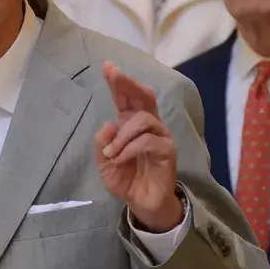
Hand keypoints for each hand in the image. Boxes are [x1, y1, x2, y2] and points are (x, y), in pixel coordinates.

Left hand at [95, 61, 182, 231]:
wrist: (141, 202)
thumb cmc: (125, 178)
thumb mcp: (104, 161)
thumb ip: (102, 143)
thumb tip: (108, 124)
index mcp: (131, 123)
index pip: (127, 98)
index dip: (118, 82)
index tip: (107, 66)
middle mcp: (148, 125)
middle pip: (143, 97)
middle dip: (128, 83)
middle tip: (115, 74)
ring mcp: (160, 136)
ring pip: (142, 120)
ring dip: (121, 136)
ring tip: (110, 154)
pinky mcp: (167, 151)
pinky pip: (148, 141)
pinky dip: (129, 148)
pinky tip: (119, 158)